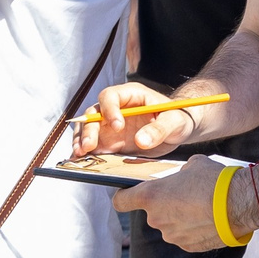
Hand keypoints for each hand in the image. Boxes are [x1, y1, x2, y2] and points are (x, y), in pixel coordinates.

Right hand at [72, 79, 202, 157]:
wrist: (178, 130)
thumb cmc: (178, 117)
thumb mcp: (175, 121)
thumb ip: (160, 129)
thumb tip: (141, 141)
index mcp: (131, 95)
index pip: (111, 96)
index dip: (110, 110)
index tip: (117, 126)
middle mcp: (116, 108)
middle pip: (94, 114)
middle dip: (89, 130)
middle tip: (89, 146)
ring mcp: (110, 125)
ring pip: (89, 130)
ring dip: (82, 141)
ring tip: (80, 155)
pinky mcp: (111, 142)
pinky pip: (94, 146)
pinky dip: (86, 154)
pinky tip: (80, 162)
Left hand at [114, 156, 230, 251]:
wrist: (239, 203)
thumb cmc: (214, 180)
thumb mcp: (194, 165)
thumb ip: (179, 173)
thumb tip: (182, 176)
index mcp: (151, 196)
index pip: (121, 202)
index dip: (124, 197)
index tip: (130, 194)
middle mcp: (155, 219)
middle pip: (152, 212)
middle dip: (166, 205)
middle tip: (187, 195)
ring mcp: (171, 235)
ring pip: (170, 224)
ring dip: (181, 217)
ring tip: (203, 208)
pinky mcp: (187, 246)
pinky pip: (185, 236)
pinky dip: (193, 229)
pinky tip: (210, 219)